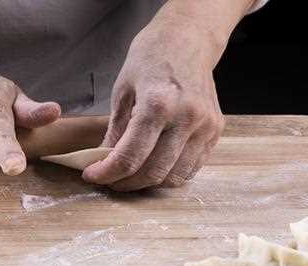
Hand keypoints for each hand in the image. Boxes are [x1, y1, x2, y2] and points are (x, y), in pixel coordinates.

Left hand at [83, 20, 225, 190]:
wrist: (188, 39)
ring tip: (129, 174)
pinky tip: (153, 165)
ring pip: (174, 176)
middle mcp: (187, 118)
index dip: (107, 173)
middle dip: (126, 183)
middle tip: (109, 179)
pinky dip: (169, 173)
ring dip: (148, 183)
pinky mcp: (216, 130)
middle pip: (153, 172)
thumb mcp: (123, 90)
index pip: (130, 156)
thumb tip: (103, 161)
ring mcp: (205, 126)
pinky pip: (192, 167)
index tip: (91, 175)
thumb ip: (115, 130)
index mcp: (158, 104)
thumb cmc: (151, 58)